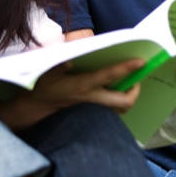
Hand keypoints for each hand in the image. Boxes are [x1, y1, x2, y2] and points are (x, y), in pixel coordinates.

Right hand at [0, 57, 144, 129]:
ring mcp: (93, 110)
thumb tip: (70, 60)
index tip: (141, 61)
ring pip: (120, 109)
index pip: (109, 76)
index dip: (126, 68)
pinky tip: (115, 92)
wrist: (35, 111)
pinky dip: (118, 103)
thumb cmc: (42, 89)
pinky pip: (112, 112)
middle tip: (136, 80)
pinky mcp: (92, 116)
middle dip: (135, 91)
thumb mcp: (47, 72)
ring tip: (128, 85)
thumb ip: (60, 65)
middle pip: (124, 102)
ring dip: (128, 98)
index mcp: (82, 86)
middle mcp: (91, 100)